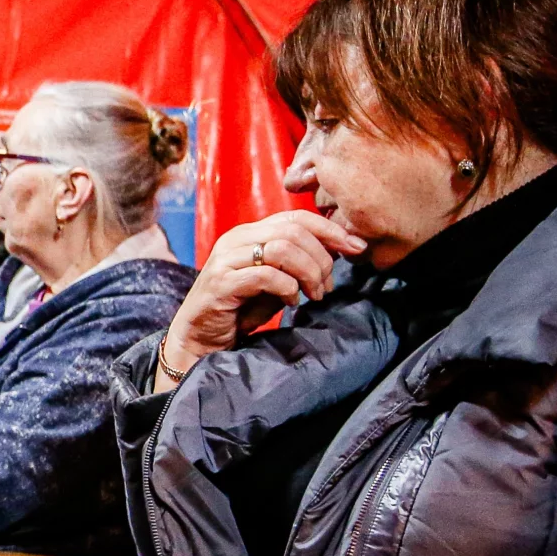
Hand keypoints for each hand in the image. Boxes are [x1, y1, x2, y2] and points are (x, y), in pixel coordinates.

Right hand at [155, 211, 364, 389]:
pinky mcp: (221, 282)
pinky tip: (291, 301)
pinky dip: (288, 288)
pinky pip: (266, 275)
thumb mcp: (276, 282)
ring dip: (308, 272)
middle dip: (322, 257)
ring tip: (313, 294)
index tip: (357, 248)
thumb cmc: (239, 309)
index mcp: (250, 233)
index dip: (331, 230)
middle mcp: (236, 239)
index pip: (297, 217)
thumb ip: (298, 264)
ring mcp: (226, 259)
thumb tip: (339, 252)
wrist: (199, 338)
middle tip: (327, 285)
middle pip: (294, 230)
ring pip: (283, 248)